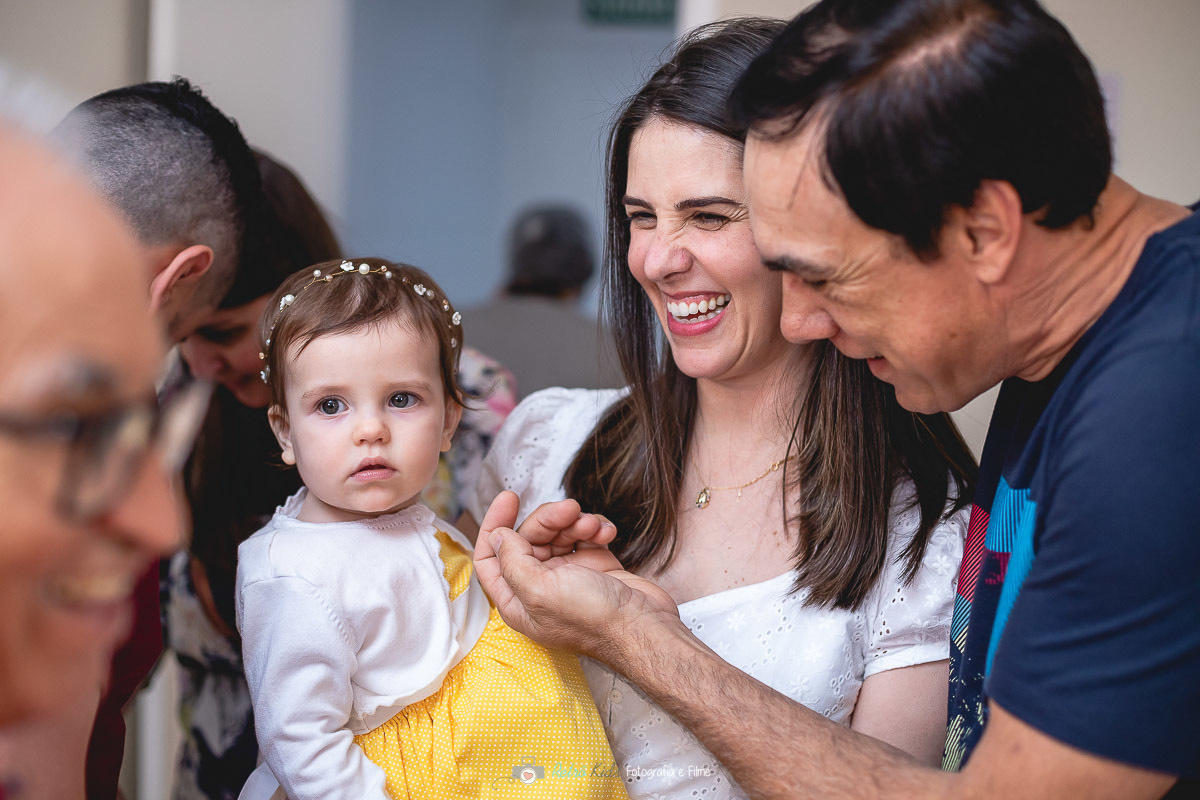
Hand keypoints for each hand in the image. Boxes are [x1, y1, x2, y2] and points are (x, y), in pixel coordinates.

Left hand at [473, 492, 677, 658]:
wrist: (643, 627)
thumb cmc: (592, 619)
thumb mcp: (540, 590)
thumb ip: (512, 561)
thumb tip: (497, 536)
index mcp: (517, 600)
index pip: (490, 558)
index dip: (495, 526)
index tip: (509, 497)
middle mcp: (539, 587)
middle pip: (529, 538)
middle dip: (548, 519)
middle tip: (569, 510)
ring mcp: (568, 577)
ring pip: (559, 533)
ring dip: (575, 523)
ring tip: (592, 527)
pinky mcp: (595, 567)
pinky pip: (586, 536)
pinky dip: (595, 529)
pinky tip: (607, 532)